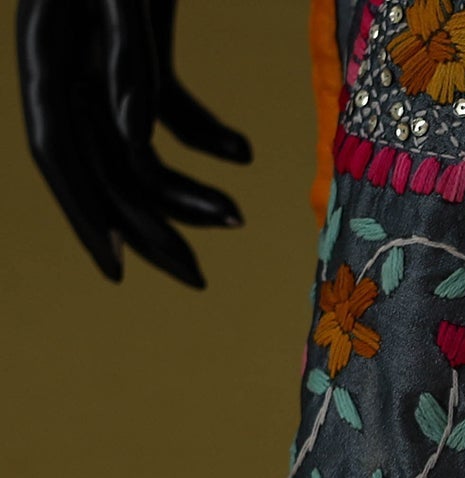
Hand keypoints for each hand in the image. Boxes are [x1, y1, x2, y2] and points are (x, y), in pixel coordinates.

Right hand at [17, 0, 251, 287]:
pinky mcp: (139, 43)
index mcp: (49, 48)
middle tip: (196, 277)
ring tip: (238, 218)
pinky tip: (245, 156)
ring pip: (135, 147)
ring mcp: (103, 54)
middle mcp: (69, 58)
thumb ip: (126, 58)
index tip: (119, 268)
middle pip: (100, 163)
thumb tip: (135, 138)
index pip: (57, 151)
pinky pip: (167, 109)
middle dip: (149, 224)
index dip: (85, 215)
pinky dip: (207, 138)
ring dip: (186, 189)